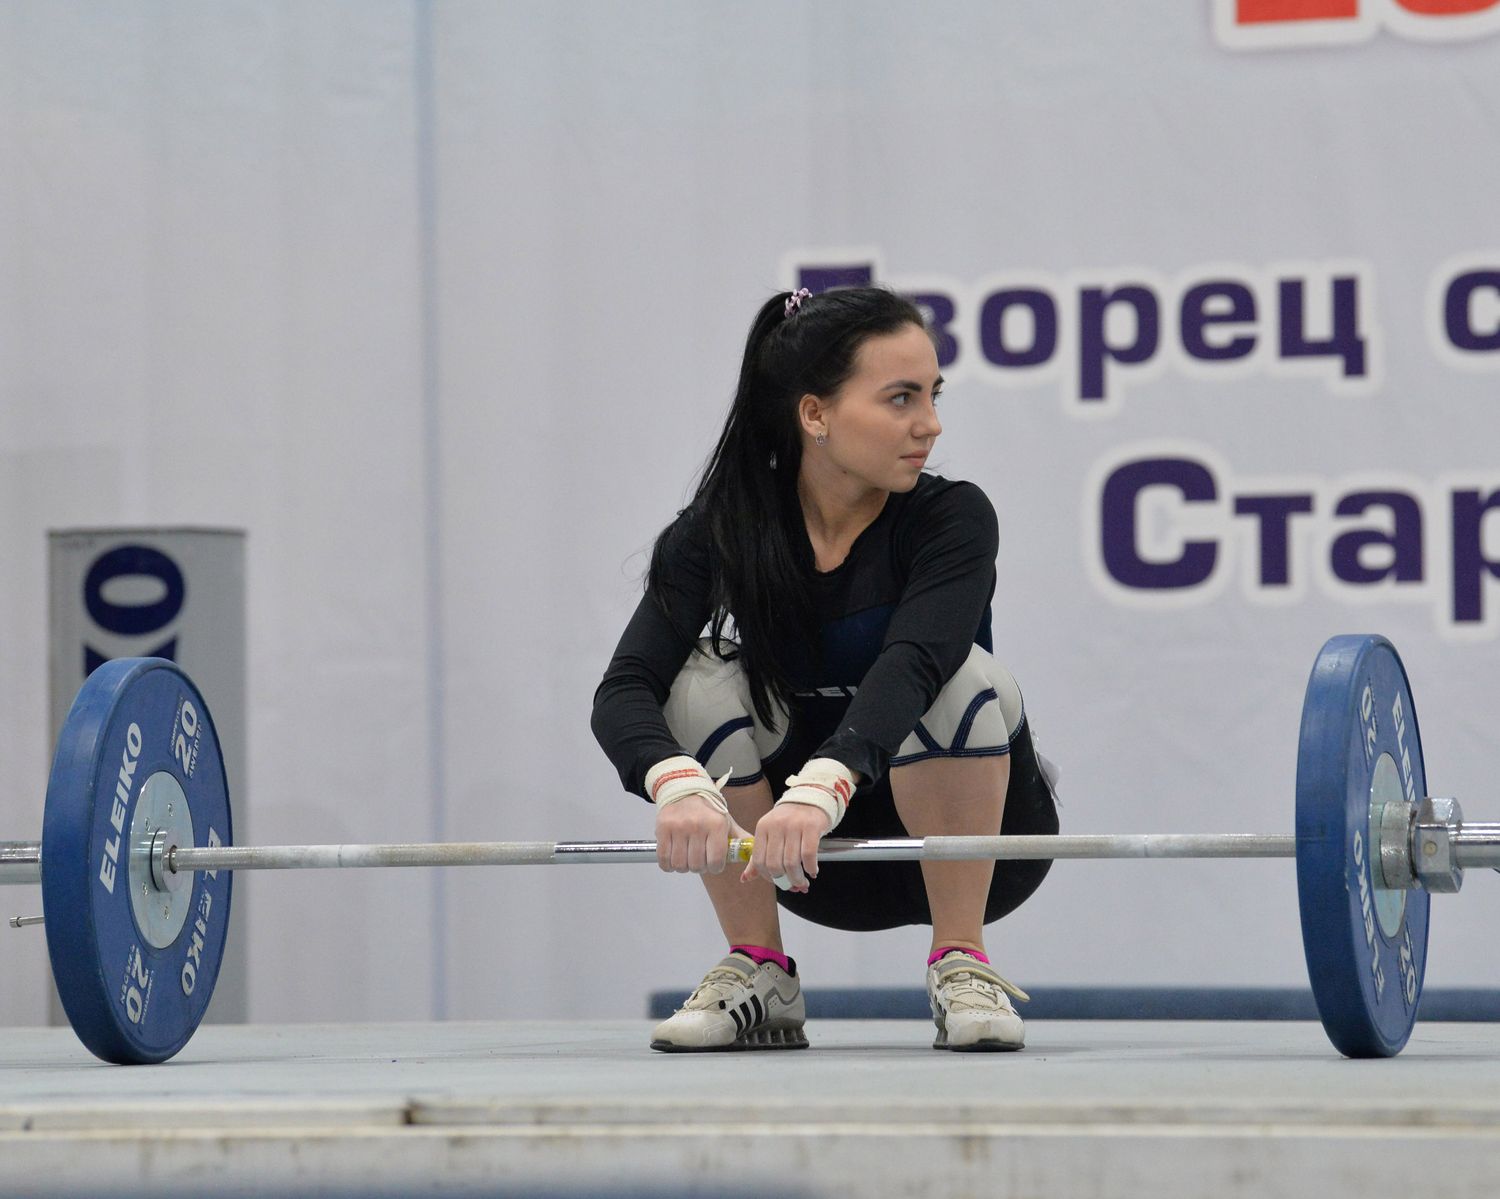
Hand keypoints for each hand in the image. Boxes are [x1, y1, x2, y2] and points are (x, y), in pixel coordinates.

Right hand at [656, 793, 750, 874]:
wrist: (684, 790)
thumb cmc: (708, 811)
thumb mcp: (727, 823)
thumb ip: (741, 842)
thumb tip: (756, 861)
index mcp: (717, 825)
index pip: (716, 861)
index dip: (715, 867)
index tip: (713, 863)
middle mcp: (698, 825)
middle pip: (697, 865)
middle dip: (699, 867)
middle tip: (699, 859)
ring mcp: (679, 827)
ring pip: (680, 864)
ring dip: (684, 866)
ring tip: (687, 857)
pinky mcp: (662, 828)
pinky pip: (663, 859)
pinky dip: (668, 865)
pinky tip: (673, 858)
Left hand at [741, 758, 855, 891]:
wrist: (811, 799)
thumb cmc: (790, 820)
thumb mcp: (770, 834)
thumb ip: (759, 856)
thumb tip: (745, 878)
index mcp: (762, 828)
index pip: (759, 860)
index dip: (768, 877)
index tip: (778, 882)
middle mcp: (776, 825)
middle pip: (775, 864)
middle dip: (785, 880)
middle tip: (793, 885)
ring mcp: (794, 825)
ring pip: (792, 862)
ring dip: (798, 878)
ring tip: (803, 882)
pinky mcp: (811, 826)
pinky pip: (808, 855)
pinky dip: (811, 868)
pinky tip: (813, 871)